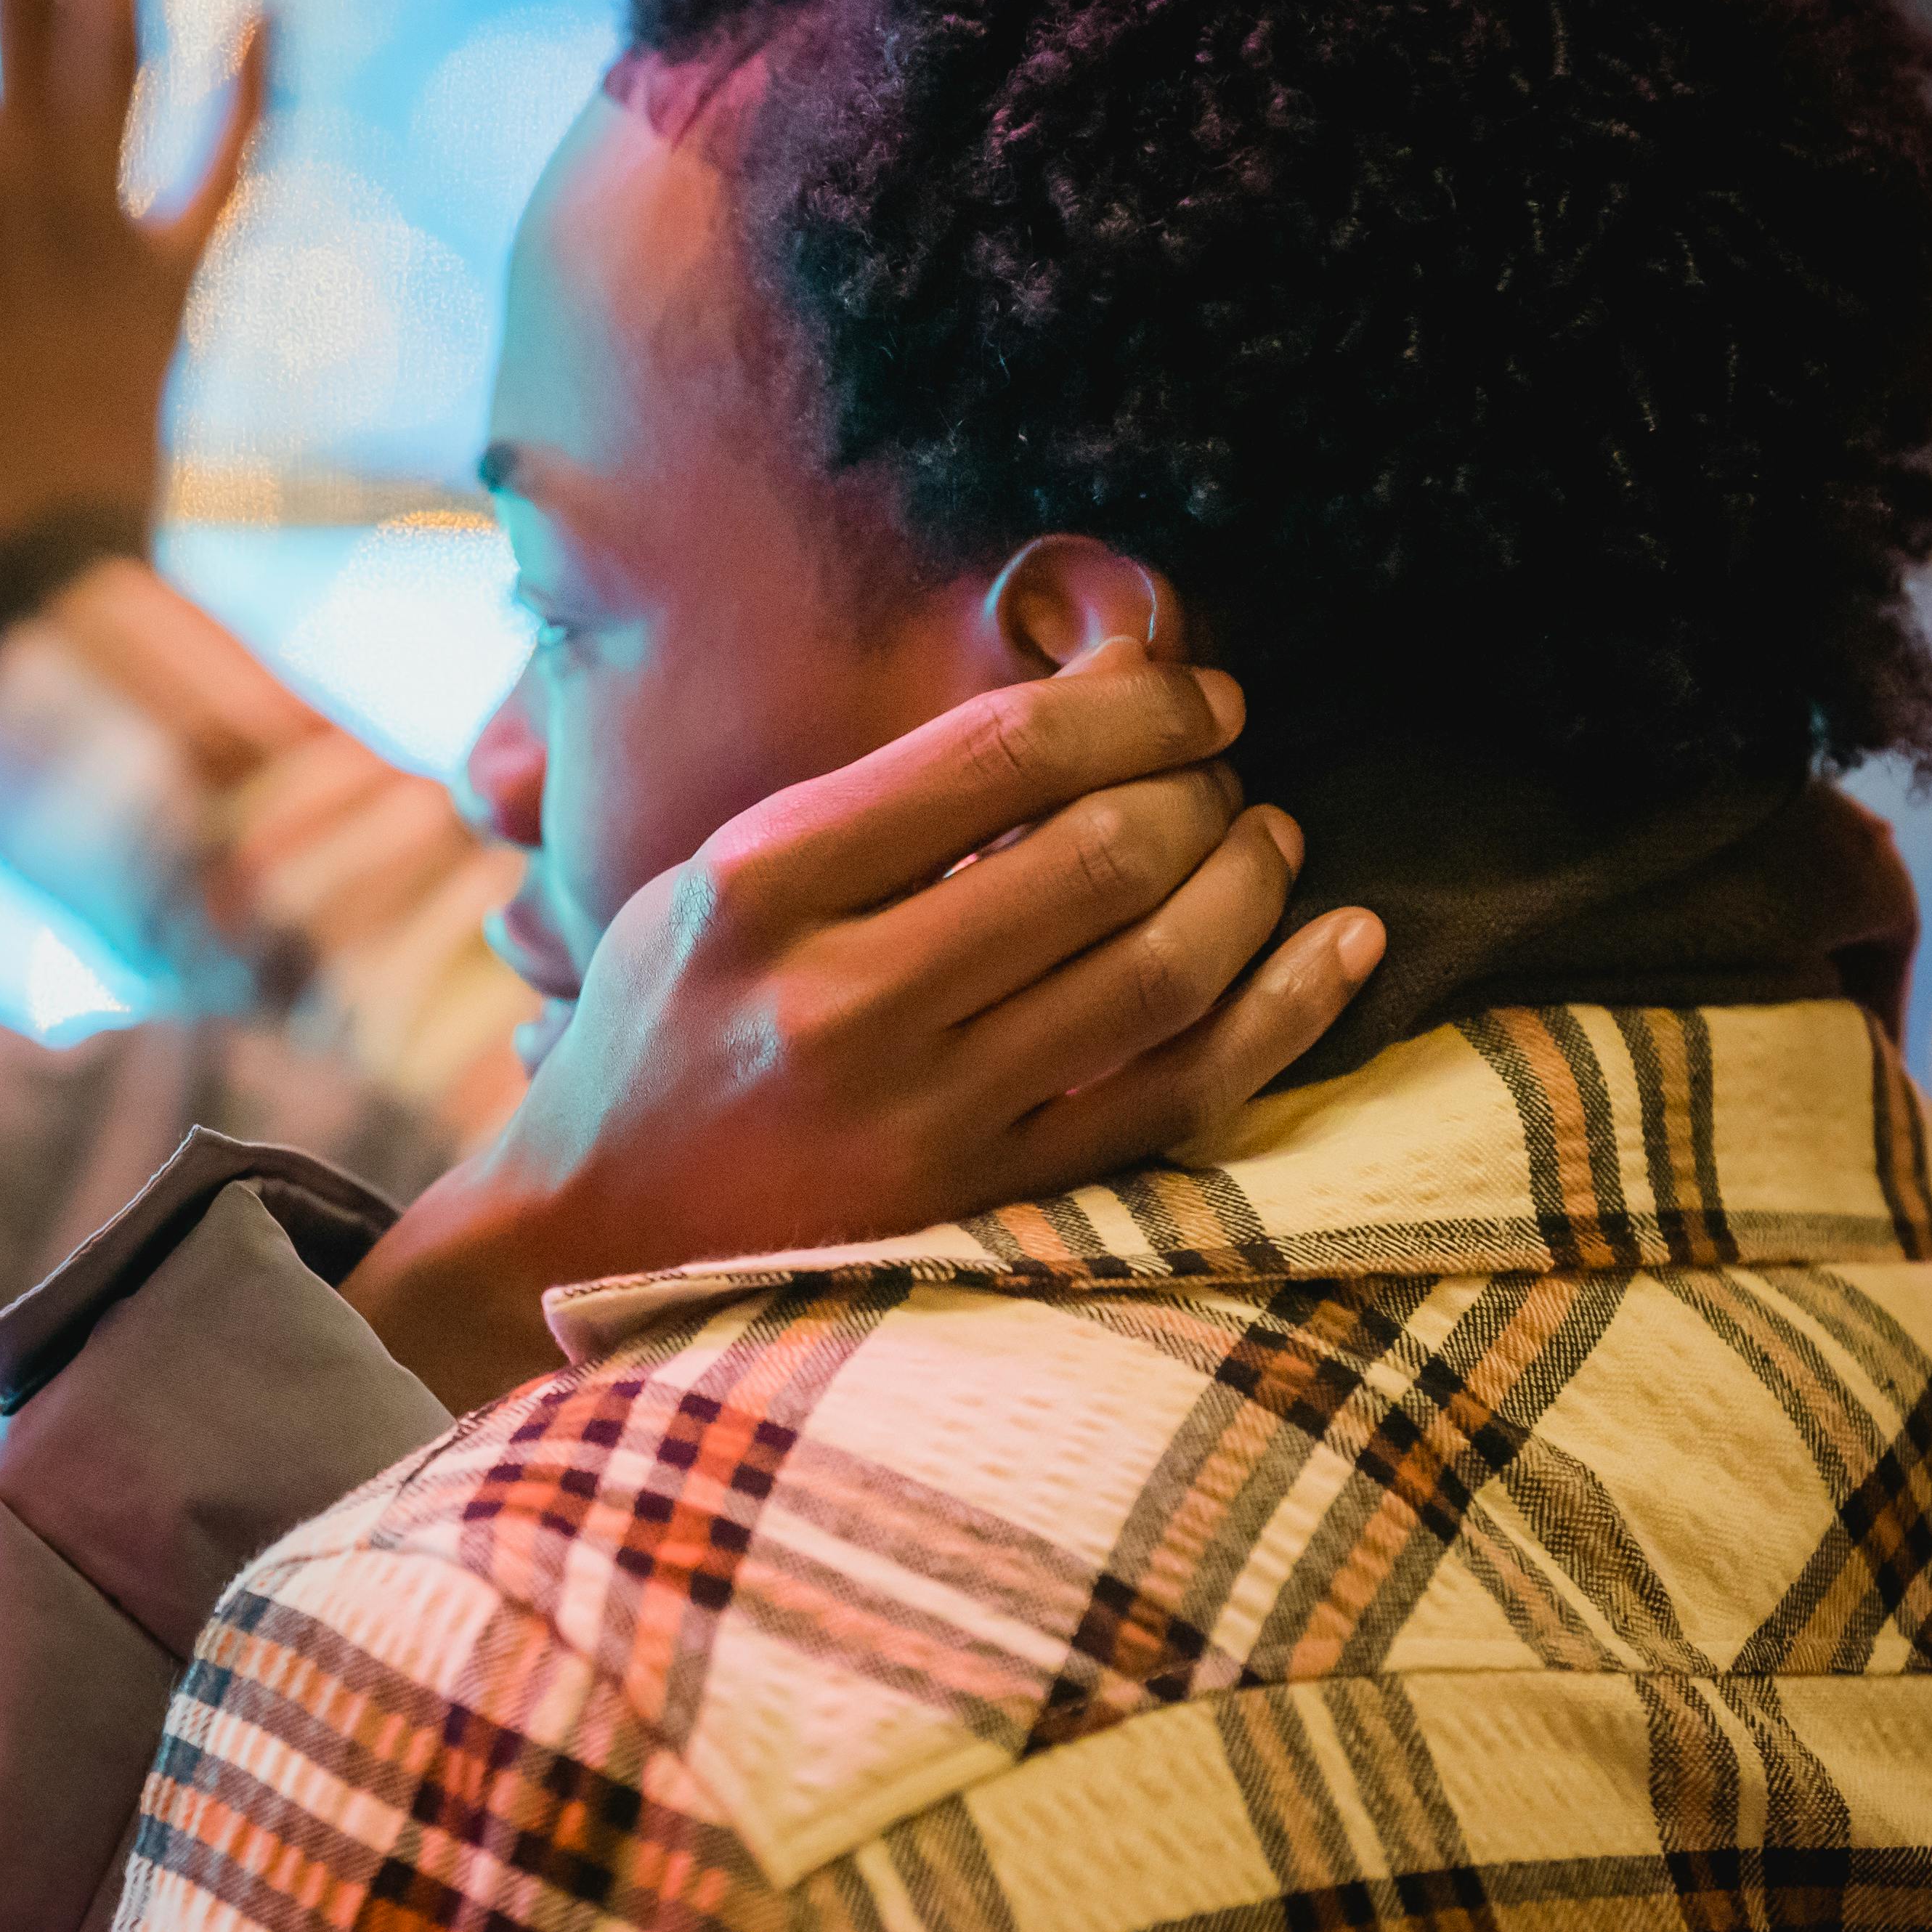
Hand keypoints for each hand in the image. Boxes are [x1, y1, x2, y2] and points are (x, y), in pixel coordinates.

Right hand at [342, 651, 1387, 1409]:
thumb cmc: (664, 1032)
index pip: (1002, 752)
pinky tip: (1340, 945)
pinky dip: (1286, 1012)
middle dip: (1201, 786)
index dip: (1135, 704)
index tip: (1188, 694)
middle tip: (1219, 771)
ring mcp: (921, 1117)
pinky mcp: (984, 1206)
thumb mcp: (712, 883)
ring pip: (1161, 970)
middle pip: (1102, 853)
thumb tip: (1085, 724)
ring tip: (1264, 841)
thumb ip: (870, 814)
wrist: (590, 1237)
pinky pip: (1182, 1097)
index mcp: (762, 887)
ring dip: (1249, 882)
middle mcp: (843, 1002)